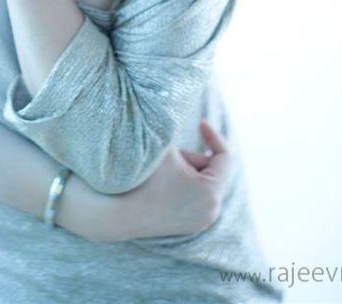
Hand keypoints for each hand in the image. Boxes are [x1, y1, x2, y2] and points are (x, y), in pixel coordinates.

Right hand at [115, 120, 232, 240]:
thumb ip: (182, 131)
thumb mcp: (166, 147)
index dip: (213, 135)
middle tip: (169, 154)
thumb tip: (190, 114)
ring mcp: (201, 221)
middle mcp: (212, 210)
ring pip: (203, 182)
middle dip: (192, 156)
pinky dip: (185, 183)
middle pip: (211, 169)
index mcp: (210, 192)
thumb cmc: (142, 177)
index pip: (225, 156)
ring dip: (188, 170)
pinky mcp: (190, 225)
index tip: (199, 122)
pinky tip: (163, 184)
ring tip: (163, 171)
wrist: (116, 212)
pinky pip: (196, 195)